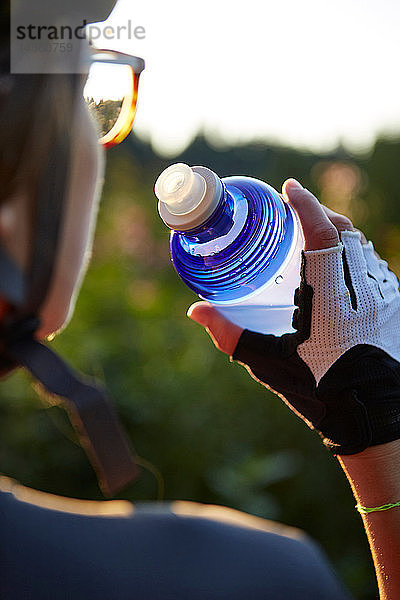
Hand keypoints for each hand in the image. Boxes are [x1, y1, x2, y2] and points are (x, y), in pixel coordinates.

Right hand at [188, 180, 399, 455]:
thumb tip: (196, 311)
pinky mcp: (393, 305)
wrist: (373, 418)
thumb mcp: (269, 363)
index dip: (305, 204)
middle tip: (294, 211)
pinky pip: (372, 264)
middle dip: (318, 212)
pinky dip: (353, 253)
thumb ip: (231, 335)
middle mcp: (360, 289)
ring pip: (361, 245)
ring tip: (312, 234)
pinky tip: (337, 266)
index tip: (288, 187)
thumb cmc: (320, 391)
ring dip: (337, 232)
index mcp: (329, 299)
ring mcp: (382, 295)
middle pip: (344, 231)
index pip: (322, 233)